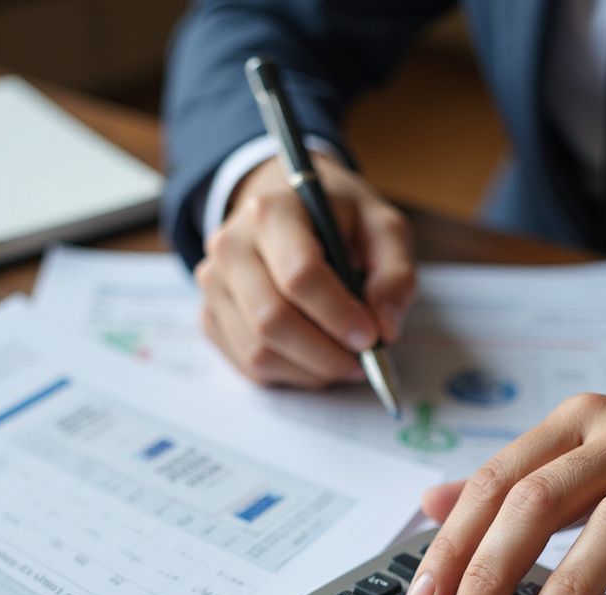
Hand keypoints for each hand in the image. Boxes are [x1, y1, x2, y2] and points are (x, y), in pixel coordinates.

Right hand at [195, 153, 415, 387]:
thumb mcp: (383, 228)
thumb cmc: (340, 221)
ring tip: (343, 361)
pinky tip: (315, 359)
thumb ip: (394, 274)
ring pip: (259, 351)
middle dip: (325, 354)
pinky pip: (248, 365)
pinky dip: (290, 374)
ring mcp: (214, 284)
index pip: (300, 276)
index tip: (371, 337)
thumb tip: (384, 328)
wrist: (290, 209)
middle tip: (362, 362)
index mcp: (273, 211)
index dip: (339, 316)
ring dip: (310, 370)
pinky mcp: (211, 316)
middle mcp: (231, 246)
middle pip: (272, 320)